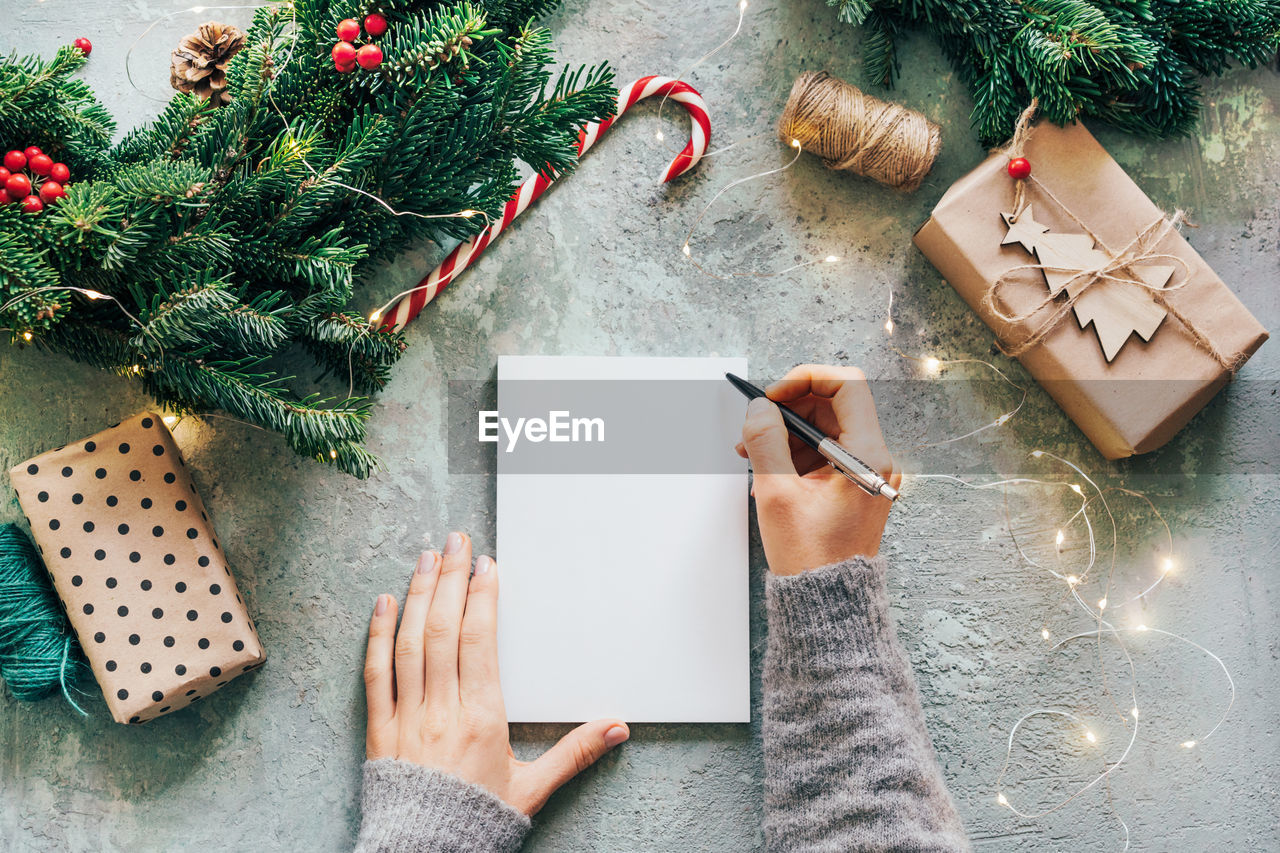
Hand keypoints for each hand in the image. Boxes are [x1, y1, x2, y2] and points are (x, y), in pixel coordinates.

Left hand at [364, 531, 629, 814]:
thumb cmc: (477, 822)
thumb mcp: (534, 789)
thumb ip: (575, 753)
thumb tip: (618, 728)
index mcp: (482, 718)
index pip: (480, 643)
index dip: (482, 599)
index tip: (487, 566)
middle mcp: (441, 710)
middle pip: (444, 631)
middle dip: (451, 580)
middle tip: (456, 542)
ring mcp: (406, 716)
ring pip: (409, 643)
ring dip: (418, 596)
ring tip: (427, 558)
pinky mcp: (379, 729)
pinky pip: (375, 674)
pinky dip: (377, 636)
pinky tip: (383, 604)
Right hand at [735, 365, 899, 575]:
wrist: (828, 601)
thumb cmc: (811, 557)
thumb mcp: (777, 493)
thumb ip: (765, 441)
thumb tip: (760, 408)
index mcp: (867, 456)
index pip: (846, 385)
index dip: (806, 379)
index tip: (774, 395)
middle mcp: (875, 459)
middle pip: (832, 405)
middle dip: (789, 409)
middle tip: (756, 426)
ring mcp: (866, 472)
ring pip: (825, 427)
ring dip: (787, 433)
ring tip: (754, 456)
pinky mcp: (854, 484)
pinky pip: (824, 451)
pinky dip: (796, 453)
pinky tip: (770, 473)